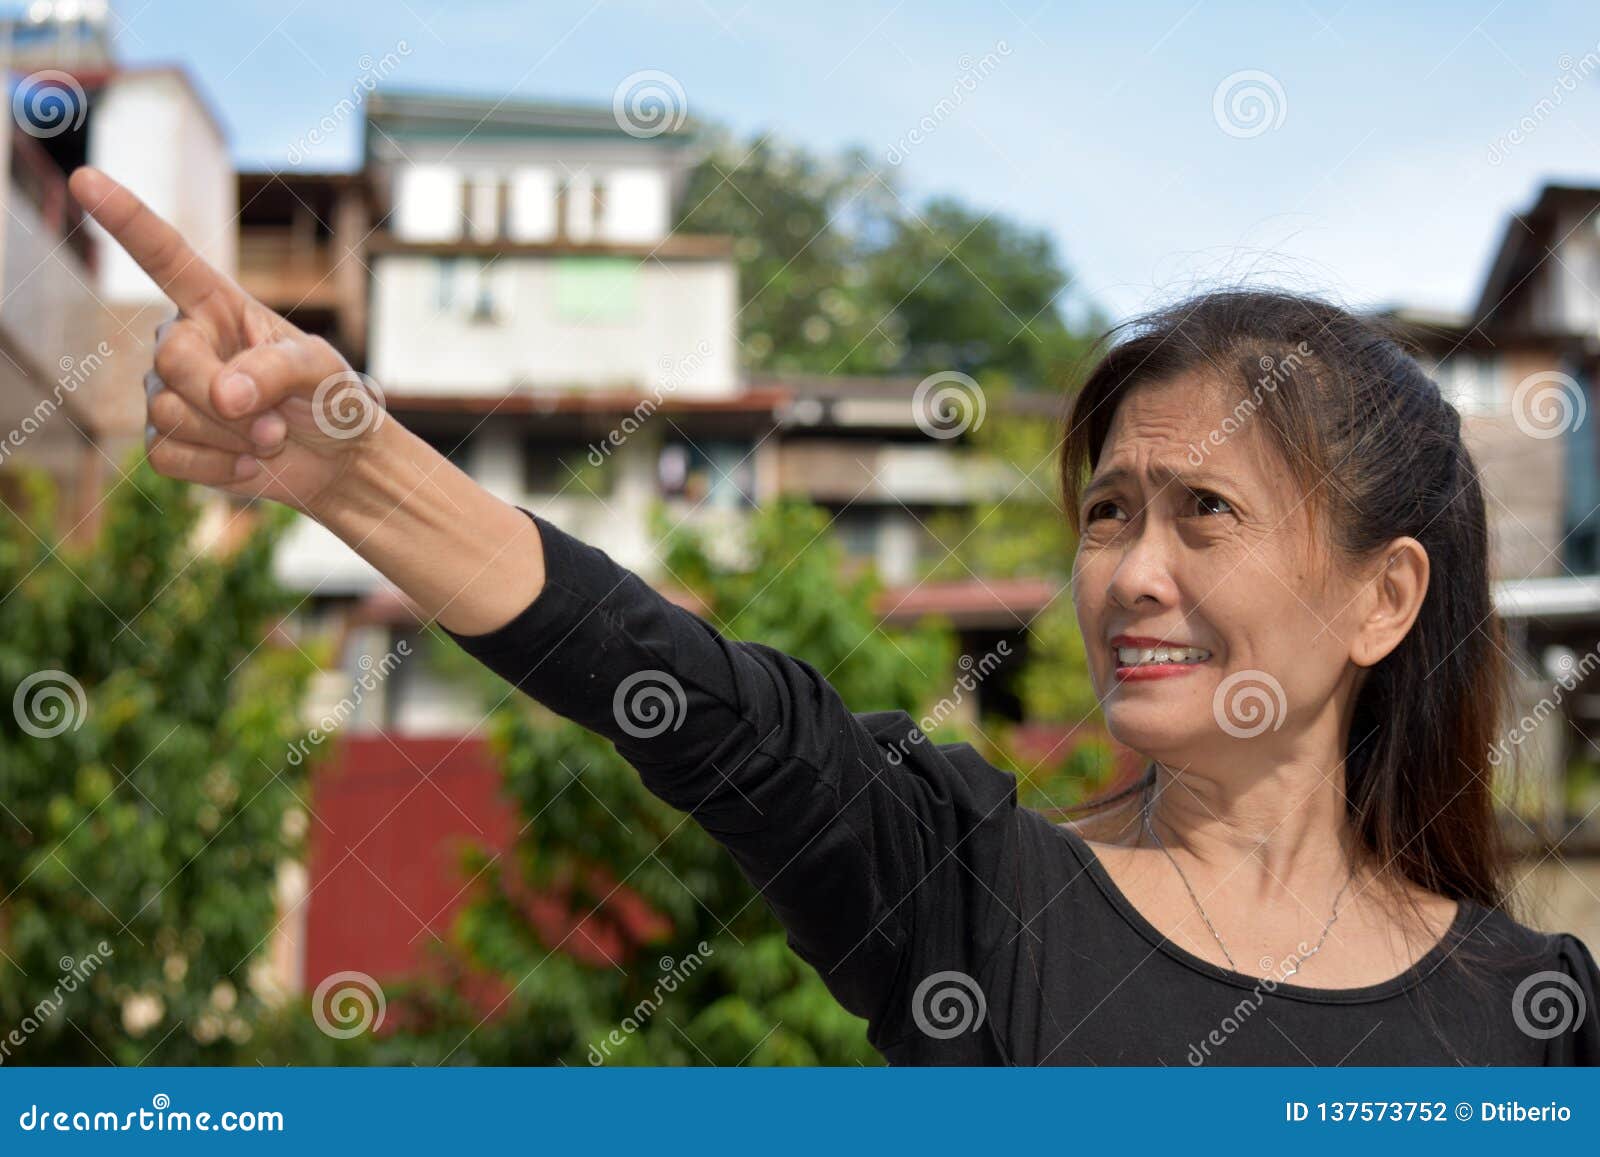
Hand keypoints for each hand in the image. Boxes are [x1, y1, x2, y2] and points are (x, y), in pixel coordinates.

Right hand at [69, 167, 387, 516]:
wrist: (338, 459)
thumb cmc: (331, 398)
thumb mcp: (321, 371)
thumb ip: (275, 370)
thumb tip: (223, 394)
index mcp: (218, 306)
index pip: (164, 257)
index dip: (127, 219)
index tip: (88, 178)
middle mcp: (185, 342)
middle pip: (172, 362)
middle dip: (225, 400)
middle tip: (275, 423)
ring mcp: (169, 393)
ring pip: (170, 415)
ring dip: (233, 437)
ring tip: (271, 436)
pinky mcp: (168, 441)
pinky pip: (167, 456)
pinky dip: (217, 469)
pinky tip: (251, 464)